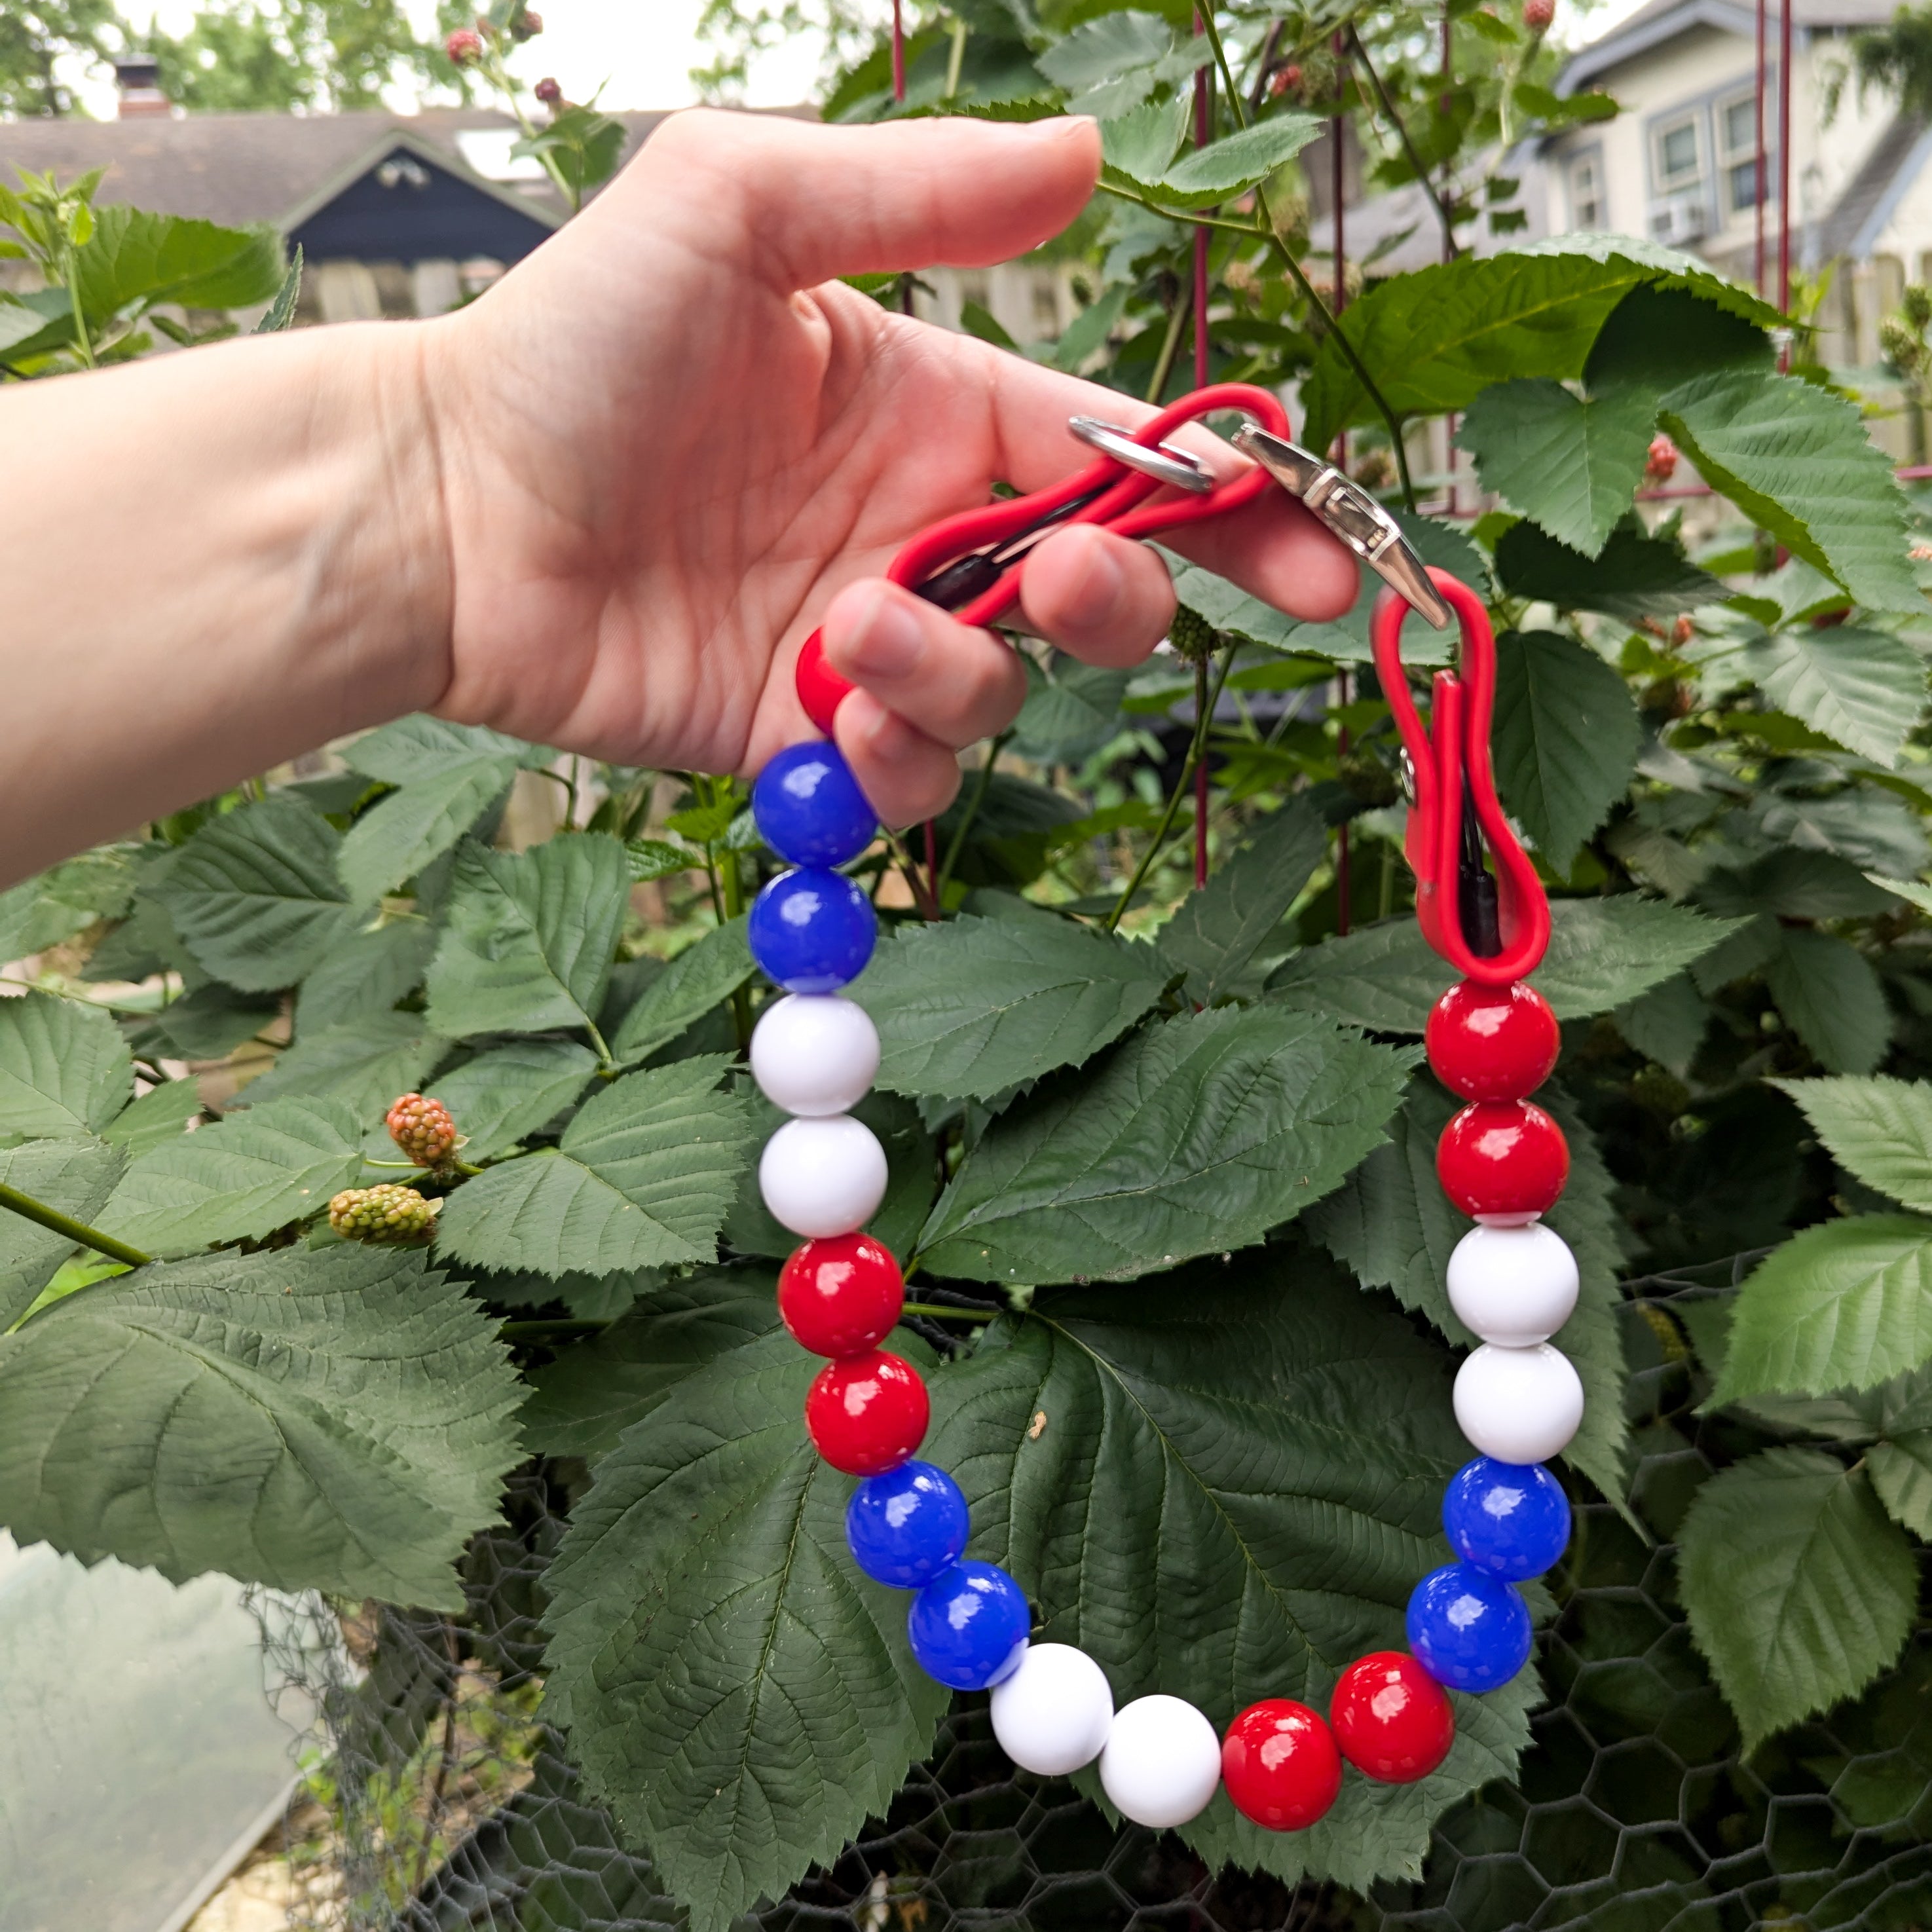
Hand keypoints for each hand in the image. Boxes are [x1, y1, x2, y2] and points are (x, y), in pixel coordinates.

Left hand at [421, 110, 1355, 824]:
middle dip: (1114, 604)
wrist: (442, 502)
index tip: (1317, 561)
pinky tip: (828, 704)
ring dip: (960, 676)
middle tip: (1061, 586)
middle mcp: (915, 532)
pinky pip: (902, 779)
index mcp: (931, 407)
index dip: (1228, 513)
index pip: (1115, 463)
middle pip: (1092, 600)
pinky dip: (894, 761)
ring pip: (998, 701)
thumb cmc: (574, 339)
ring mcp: (859, 645)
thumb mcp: (736, 206)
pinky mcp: (798, 736)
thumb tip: (1086, 157)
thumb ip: (914, 192)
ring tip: (851, 627)